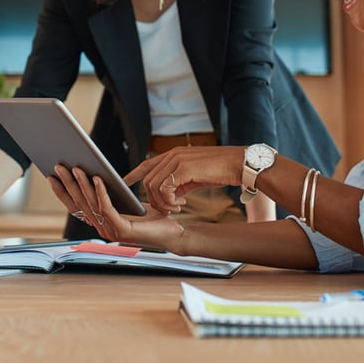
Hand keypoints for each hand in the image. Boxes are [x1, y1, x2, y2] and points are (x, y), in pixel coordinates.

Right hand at [48, 165, 185, 248]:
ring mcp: (111, 231)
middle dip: (68, 184)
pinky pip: (107, 208)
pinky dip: (101, 192)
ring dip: (82, 185)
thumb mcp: (126, 202)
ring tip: (76, 168)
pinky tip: (98, 178)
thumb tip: (94, 174)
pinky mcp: (122, 230)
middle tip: (59, 166)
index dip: (62, 192)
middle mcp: (102, 229)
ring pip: (91, 204)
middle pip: (80, 204)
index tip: (51, 176)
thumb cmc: (152, 217)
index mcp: (101, 223)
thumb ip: (110, 194)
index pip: (75, 207)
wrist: (173, 232)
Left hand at [123, 146, 244, 213]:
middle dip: (154, 199)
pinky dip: (169, 200)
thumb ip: (180, 181)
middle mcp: (172, 154)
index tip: (124, 183)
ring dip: (162, 202)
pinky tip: (182, 203)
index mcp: (174, 154)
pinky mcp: (184, 168)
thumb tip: (171, 195)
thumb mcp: (195, 175)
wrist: (240, 164)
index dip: (133, 174)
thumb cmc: (221, 170)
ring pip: (153, 185)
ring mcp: (177, 160)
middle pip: (148, 179)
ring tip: (177, 207)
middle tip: (170, 209)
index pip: (147, 164)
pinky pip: (165, 188)